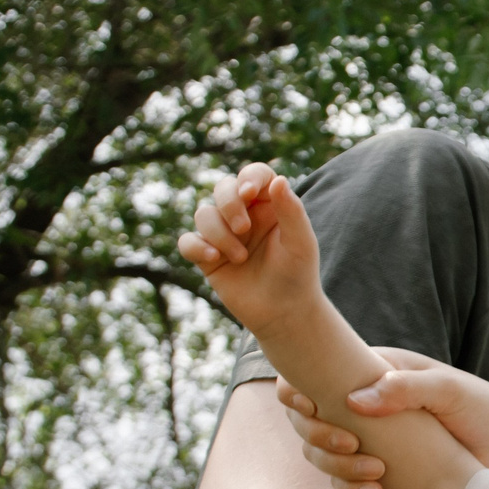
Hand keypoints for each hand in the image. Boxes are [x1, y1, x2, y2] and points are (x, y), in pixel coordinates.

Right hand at [176, 163, 319, 334]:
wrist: (284, 313)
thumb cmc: (298, 274)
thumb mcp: (301, 242)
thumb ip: (292, 211)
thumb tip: (278, 180)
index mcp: (270, 205)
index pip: (255, 175)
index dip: (249, 177)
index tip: (248, 193)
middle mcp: (245, 214)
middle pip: (223, 188)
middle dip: (228, 205)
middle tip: (244, 230)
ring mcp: (224, 234)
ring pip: (204, 214)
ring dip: (219, 233)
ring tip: (241, 258)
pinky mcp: (208, 256)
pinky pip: (188, 241)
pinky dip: (196, 246)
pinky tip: (214, 259)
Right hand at [278, 349, 488, 488]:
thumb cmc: (482, 409)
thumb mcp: (449, 391)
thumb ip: (406, 389)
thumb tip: (355, 401)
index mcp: (374, 371)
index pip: (317, 372)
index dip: (297, 387)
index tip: (304, 403)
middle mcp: (363, 404)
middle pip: (308, 417)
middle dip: (316, 433)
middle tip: (350, 444)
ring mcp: (367, 438)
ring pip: (321, 451)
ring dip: (334, 463)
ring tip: (374, 472)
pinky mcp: (376, 469)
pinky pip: (343, 480)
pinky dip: (349, 488)